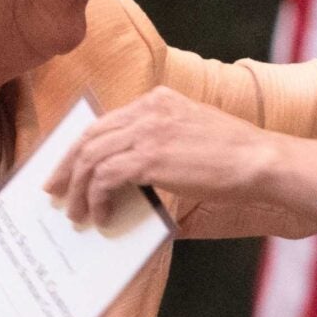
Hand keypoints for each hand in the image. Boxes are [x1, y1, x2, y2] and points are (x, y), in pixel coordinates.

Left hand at [45, 87, 316, 233]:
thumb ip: (162, 147)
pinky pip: (105, 178)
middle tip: (54, 191)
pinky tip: (103, 217)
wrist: (261, 162)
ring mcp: (147, 130)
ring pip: (91, 158)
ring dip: (79, 191)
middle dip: (66, 166)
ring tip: (78, 216)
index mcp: (159, 99)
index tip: (67, 167)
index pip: (106, 121)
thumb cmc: (238, 159)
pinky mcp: (149, 156)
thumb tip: (131, 182)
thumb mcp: (194, 138)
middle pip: (90, 136)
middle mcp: (148, 108)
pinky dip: (97, 199)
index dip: (81, 146)